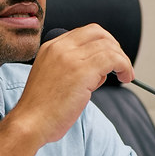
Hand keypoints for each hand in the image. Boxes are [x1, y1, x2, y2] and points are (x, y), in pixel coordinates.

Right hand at [14, 24, 133, 146]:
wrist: (29, 123)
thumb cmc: (41, 109)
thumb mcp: (52, 77)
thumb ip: (72, 67)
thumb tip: (99, 68)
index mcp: (51, 47)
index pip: (84, 32)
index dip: (102, 43)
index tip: (109, 57)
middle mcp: (60, 47)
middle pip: (98, 33)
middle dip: (114, 46)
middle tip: (120, 64)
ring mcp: (71, 57)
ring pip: (109, 46)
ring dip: (122, 59)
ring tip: (125, 75)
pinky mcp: (82, 71)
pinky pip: (113, 59)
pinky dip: (124, 66)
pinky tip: (125, 77)